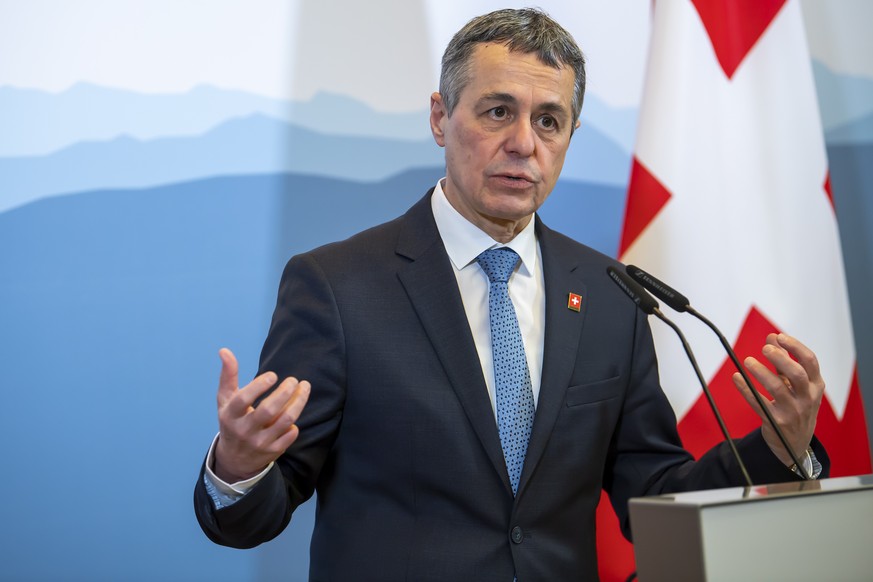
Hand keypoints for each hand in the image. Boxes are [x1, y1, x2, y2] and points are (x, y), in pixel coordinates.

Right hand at [213, 348, 310, 481]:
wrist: (234, 459)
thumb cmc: (232, 421)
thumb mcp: (225, 400)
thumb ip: (228, 375)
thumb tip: (224, 350)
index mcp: (230, 415)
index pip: (243, 399)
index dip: (259, 385)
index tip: (273, 375)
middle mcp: (244, 430)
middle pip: (268, 410)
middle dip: (285, 392)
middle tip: (294, 380)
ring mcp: (259, 442)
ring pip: (284, 421)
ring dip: (298, 402)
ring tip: (304, 388)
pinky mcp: (273, 451)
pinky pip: (290, 435)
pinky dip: (295, 423)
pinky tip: (295, 410)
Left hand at [731, 333, 824, 466]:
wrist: (795, 443)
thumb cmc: (796, 405)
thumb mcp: (796, 385)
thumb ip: (784, 361)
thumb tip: (772, 337)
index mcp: (815, 385)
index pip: (810, 361)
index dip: (795, 347)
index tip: (779, 337)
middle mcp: (808, 398)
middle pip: (797, 374)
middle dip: (781, 359)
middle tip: (764, 349)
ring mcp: (793, 411)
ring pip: (777, 389)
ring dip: (761, 372)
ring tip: (748, 361)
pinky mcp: (776, 422)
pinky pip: (759, 403)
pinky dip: (746, 389)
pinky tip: (737, 378)